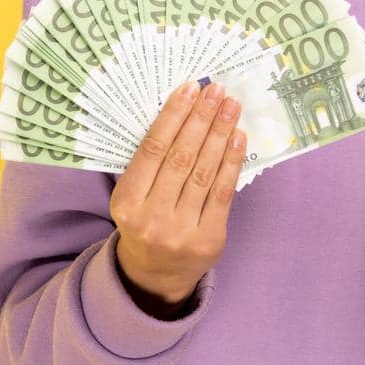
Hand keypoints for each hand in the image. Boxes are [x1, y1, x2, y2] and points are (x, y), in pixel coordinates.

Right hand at [112, 79, 246, 308]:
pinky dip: (231, 161)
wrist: (155, 276)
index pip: (152, 149)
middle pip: (181, 157)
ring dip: (220, 133)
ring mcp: (181, 231)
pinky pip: (223, 192)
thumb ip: (152, 163)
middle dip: (201, 119)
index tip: (191, 89)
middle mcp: (151, 217)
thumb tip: (185, 111)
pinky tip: (238, 137)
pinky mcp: (209, 239)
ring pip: (204, 172)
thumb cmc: (145, 222)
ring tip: (231, 107)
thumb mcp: (133, 196)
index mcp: (126, 202)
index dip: (173, 116)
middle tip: (217, 91)